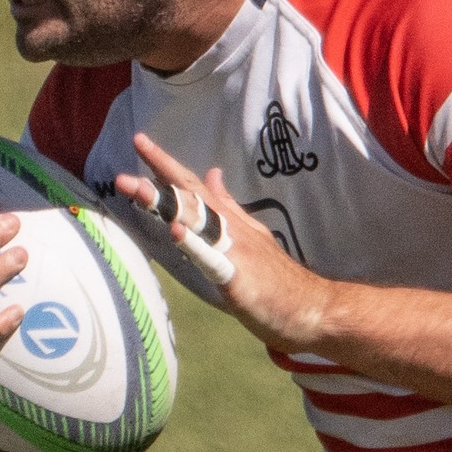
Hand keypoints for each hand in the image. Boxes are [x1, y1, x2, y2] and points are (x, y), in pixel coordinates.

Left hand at [116, 133, 333, 348]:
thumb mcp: (249, 237)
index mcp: (230, 222)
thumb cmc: (279, 282)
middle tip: (136, 144)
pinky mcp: (238, 277)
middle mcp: (231, 229)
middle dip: (160, 172)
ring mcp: (235, 250)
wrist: (315, 310)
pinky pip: (212, 258)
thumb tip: (213, 174)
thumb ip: (228, 208)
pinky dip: (193, 244)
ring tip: (138, 186)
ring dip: (166, 202)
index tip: (141, 142)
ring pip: (196, 220)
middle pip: (192, 195)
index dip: (167, 165)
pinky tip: (175, 231)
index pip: (195, 187)